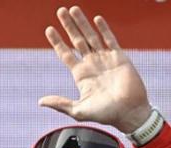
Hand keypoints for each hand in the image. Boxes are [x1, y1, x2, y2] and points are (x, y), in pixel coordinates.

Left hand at [39, 6, 151, 133]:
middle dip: (68, 26)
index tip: (49, 29)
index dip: (57, 42)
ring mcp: (105, 59)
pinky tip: (96, 19)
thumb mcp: (78, 110)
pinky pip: (110, 40)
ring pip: (91, 36)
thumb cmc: (105, 115)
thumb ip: (60, 103)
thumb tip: (40, 102)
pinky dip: (103, 29)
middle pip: (77, 40)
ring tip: (73, 9)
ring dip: (82, 23)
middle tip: (60, 11)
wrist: (130, 113)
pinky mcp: (120, 57)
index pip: (66, 54)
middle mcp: (92, 64)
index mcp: (81, 75)